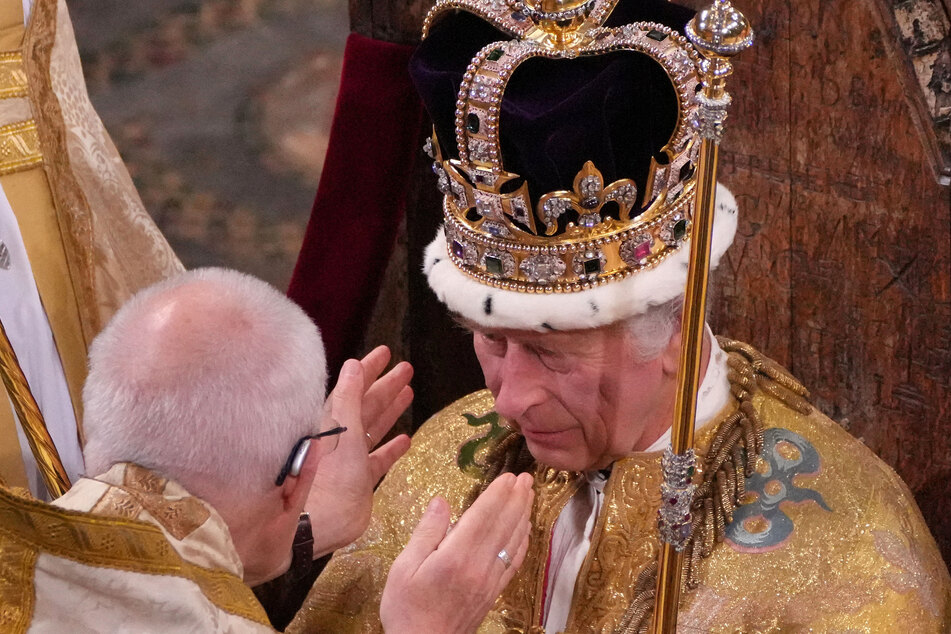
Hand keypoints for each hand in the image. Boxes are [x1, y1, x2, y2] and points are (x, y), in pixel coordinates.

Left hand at [306, 347, 413, 555]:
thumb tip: (353, 364)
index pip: (352, 387)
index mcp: (333, 421)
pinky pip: (378, 458)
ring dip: (390, 410)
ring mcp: (350, 459)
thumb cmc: (327, 477)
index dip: (369, 369)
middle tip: (406, 368)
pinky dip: (391, 448)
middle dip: (386, 386)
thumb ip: (347, 398)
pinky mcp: (359, 480)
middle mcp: (341, 437)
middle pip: (366, 404)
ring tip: (408, 393)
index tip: (385, 352)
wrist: (317, 524)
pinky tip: (405, 440)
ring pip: (373, 427)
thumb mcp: (341, 433)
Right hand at [380, 472, 533, 633]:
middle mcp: (479, 566)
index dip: (498, 494)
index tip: (508, 476)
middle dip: (517, 499)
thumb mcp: (404, 567)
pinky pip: (514, 562)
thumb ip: (426, 532)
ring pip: (513, 541)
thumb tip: (441, 501)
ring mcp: (490, 580)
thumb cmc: (406, 608)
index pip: (484, 516)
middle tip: (527, 478)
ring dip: (523, 515)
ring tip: (529, 495)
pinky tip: (525, 530)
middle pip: (504, 525)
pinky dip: (522, 542)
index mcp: (456, 556)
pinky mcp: (493, 592)